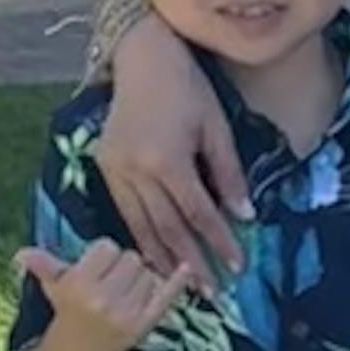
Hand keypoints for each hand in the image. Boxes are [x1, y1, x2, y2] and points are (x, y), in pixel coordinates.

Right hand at [17, 231, 189, 350]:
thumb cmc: (68, 312)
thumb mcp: (54, 287)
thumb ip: (43, 266)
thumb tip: (22, 253)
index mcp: (79, 285)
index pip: (107, 248)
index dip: (105, 254)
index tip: (98, 266)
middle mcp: (103, 300)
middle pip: (131, 258)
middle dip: (124, 264)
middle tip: (114, 280)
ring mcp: (127, 313)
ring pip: (149, 273)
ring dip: (142, 276)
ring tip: (126, 291)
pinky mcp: (145, 324)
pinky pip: (166, 295)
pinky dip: (178, 281)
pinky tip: (186, 268)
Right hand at [97, 7, 251, 281]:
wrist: (142, 58)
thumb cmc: (188, 88)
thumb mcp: (217, 128)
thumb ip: (229, 175)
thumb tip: (245, 217)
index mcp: (166, 159)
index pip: (198, 212)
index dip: (219, 241)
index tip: (237, 266)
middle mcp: (136, 170)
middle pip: (167, 228)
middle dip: (191, 263)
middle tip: (211, 292)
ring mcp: (115, 169)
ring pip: (140, 226)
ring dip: (162, 259)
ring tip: (180, 288)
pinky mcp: (104, 166)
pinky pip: (124, 211)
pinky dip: (140, 237)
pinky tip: (153, 257)